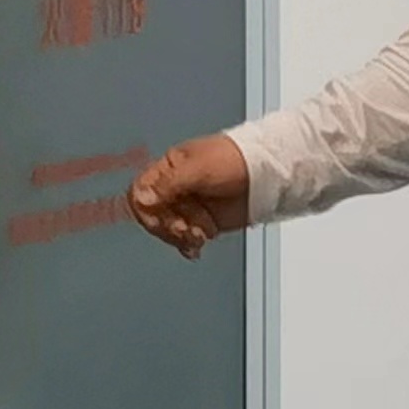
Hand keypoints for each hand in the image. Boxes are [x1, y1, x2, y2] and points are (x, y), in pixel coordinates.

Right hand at [128, 134, 250, 259]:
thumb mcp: (199, 169)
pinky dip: (188, 246)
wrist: (267, 175)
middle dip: (168, 225)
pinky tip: (195, 248)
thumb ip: (169, 185)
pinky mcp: (201, 221)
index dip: (147, 208)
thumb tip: (142, 198)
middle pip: (152, 215)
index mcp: (170, 168)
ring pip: (168, 229)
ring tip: (201, 234)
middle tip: (186, 228)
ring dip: (181, 236)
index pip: (140, 191)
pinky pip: (184, 239)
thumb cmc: (237, 160)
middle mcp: (175, 187)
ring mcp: (189, 205)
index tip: (161, 217)